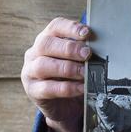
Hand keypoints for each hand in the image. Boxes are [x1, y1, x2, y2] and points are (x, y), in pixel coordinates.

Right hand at [21, 17, 90, 131]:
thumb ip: (84, 51)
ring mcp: (30, 72)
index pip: (55, 27)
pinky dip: (67, 88)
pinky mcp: (32, 91)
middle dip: (69, 48)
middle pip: (46, 44)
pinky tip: (81, 88)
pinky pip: (47, 88)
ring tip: (84, 73)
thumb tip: (100, 45)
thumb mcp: (77, 60)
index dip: (71, 28)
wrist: (63, 105)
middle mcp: (34, 53)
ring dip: (67, 68)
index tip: (87, 33)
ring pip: (43, 65)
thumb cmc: (71, 76)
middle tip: (87, 54)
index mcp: (47, 39)